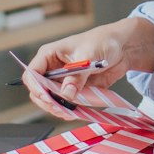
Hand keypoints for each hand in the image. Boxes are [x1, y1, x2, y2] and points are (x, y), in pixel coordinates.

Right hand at [22, 17, 153, 118]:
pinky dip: (70, 110)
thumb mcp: (89, 55)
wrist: (121, 48)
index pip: (32, 73)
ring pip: (51, 101)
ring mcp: (63, 81)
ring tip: (71, 111)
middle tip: (61, 108)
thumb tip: (66, 93)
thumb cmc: (102, 41)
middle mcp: (53, 69)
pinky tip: (76, 111)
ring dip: (59, 108)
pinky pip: (66, 104)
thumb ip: (76, 76)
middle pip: (38, 91)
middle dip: (47, 102)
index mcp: (50, 55)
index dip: (36, 87)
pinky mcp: (74, 90)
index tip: (47, 97)